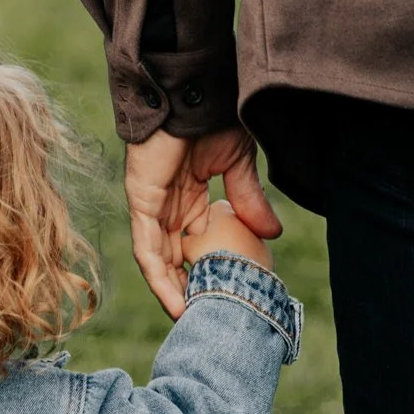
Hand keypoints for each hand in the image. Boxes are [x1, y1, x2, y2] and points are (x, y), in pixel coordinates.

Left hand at [124, 124, 279, 319]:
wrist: (194, 89)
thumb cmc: (213, 117)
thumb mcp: (238, 165)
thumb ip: (249, 201)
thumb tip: (272, 234)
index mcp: (190, 198)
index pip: (196, 246)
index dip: (208, 274)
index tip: (226, 299)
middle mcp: (168, 206)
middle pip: (176, 260)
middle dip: (189, 292)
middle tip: (208, 323)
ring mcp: (153, 206)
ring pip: (161, 262)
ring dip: (174, 294)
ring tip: (193, 324)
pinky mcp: (142, 202)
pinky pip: (148, 250)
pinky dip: (160, 278)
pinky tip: (176, 303)